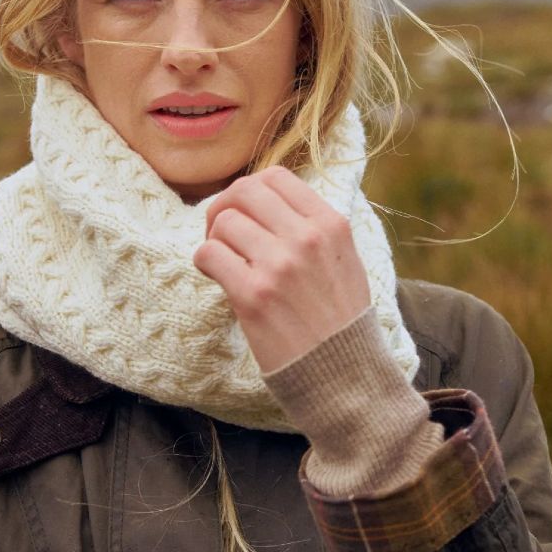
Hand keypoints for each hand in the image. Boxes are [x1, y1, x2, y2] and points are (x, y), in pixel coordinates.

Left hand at [194, 166, 370, 372]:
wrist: (344, 374)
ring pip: (223, 222)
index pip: (277, 177)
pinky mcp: (253, 295)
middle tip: (221, 233)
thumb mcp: (346, 261)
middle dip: (223, 206)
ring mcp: (279, 266)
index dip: (251, 192)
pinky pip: (209, 254)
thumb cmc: (341, 321)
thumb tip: (269, 204)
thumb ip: (315, 229)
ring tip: (224, 262)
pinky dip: (205, 262)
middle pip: (244, 191)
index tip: (245, 214)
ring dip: (214, 239)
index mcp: (331, 225)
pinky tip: (217, 277)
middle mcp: (307, 238)